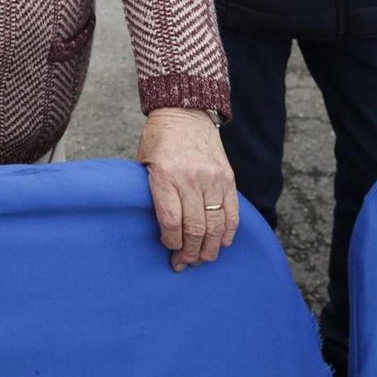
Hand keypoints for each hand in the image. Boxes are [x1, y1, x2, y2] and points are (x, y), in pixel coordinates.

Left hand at [138, 108, 237, 271]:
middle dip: (190, 253)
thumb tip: (159, 229)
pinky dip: (228, 233)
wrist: (185, 113)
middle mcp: (190, 178)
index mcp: (165, 175)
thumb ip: (152, 193)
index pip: (171, 221)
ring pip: (215, 225)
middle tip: (185, 263)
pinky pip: (232, 213)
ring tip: (202, 259)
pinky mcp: (228, 177)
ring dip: (209, 249)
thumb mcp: (144, 163)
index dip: (171, 242)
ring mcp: (212, 178)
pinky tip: (221, 243)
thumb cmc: (159, 141)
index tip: (170, 249)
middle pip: (195, 228)